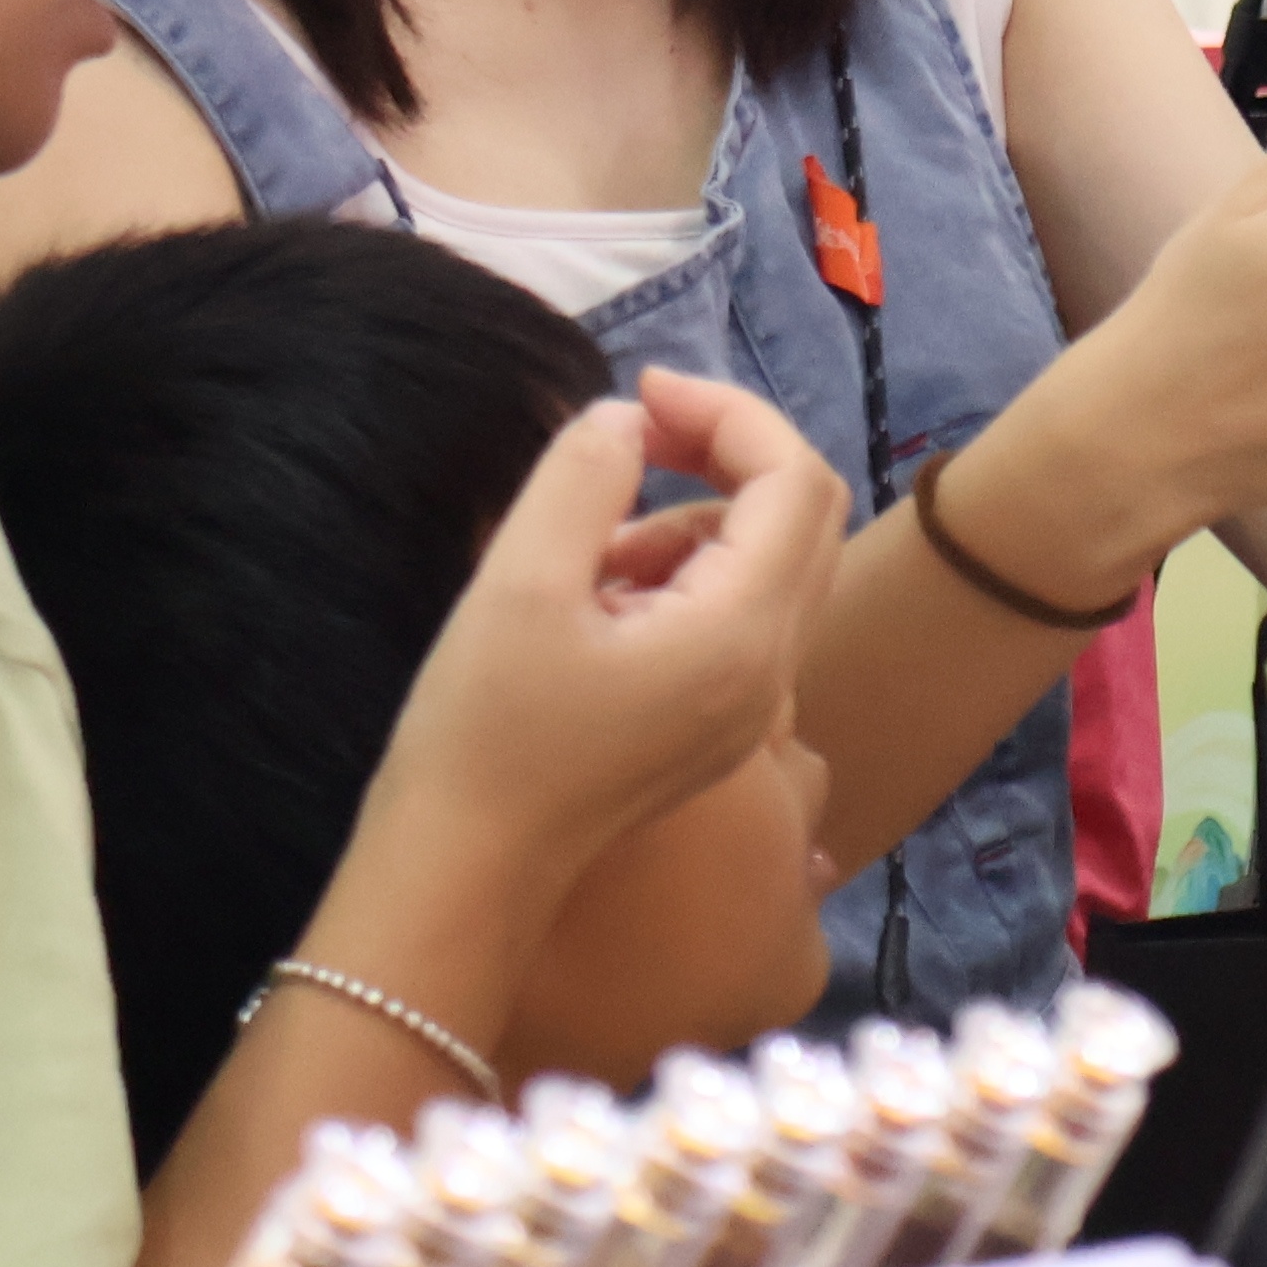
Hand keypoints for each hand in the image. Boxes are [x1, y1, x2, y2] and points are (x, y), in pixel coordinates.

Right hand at [349, 370, 838, 917]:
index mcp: (742, 635)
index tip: (639, 391)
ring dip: (690, 520)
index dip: (727, 412)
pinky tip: (590, 599)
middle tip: (632, 433)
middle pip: (802, 517)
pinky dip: (676, 576)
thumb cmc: (484, 733)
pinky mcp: (714, 729)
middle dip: (725, 453)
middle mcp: (770, 674)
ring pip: (765, 565)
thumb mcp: (521, 580)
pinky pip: (730, 616)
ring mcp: (750, 711)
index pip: (793, 480)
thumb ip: (585, 475)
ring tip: (584, 547)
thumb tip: (628, 421)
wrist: (464, 875)